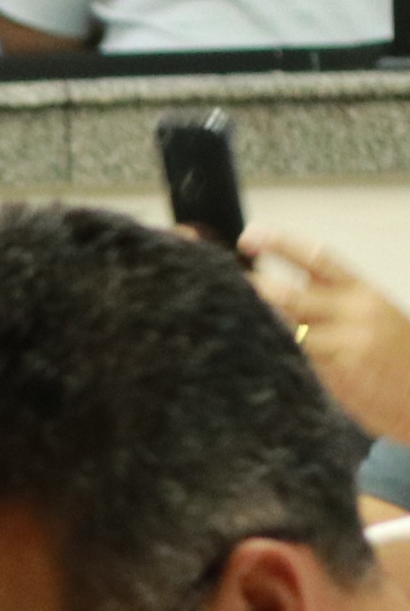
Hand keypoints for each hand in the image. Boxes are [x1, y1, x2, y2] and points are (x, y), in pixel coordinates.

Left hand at [243, 224, 409, 445]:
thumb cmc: (393, 354)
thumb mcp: (371, 315)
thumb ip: (330, 302)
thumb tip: (276, 292)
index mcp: (361, 290)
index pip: (316, 257)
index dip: (279, 243)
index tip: (248, 235)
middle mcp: (355, 311)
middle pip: (291, 293)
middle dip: (253, 287)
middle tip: (219, 282)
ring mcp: (348, 343)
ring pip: (287, 328)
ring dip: (253, 322)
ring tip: (222, 316)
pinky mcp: (340, 374)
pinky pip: (294, 360)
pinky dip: (268, 355)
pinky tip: (244, 353)